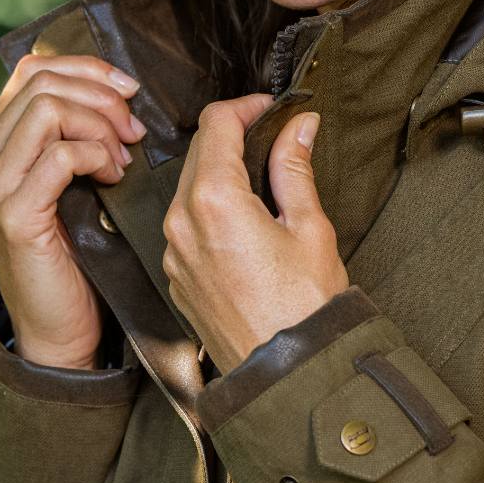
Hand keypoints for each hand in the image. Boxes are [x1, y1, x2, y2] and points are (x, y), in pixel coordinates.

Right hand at [0, 53, 146, 369]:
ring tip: (124, 158)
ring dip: (102, 125)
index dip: (87, 68)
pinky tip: (114, 178)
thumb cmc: (78, 248)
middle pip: (43, 82)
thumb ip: (75, 132)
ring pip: (49, 109)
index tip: (129, 90)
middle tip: (134, 131)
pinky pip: (60, 155)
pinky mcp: (13, 214)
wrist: (62, 324)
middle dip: (102, 97)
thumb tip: (119, 86)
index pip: (32, 69)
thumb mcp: (72, 178)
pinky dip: (98, 156)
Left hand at [161, 93, 349, 372]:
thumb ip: (295, 167)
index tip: (273, 109)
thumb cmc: (305, 304)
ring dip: (219, 168)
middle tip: (272, 134)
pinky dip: (209, 203)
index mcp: (215, 201)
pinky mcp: (177, 275)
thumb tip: (299, 125)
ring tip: (261, 172)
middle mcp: (181, 222)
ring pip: (187, 186)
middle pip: (197, 151)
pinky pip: (185, 221)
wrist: (286, 376)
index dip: (246, 106)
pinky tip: (244, 212)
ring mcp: (174, 252)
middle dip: (233, 134)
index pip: (216, 125)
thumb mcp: (310, 225)